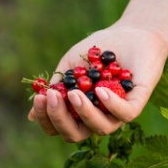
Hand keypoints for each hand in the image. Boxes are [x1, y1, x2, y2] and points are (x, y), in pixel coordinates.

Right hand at [28, 22, 167, 141]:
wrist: (128, 33)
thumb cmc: (95, 52)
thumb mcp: (69, 67)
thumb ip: (55, 89)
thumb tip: (31, 116)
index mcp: (78, 113)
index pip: (59, 128)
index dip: (46, 119)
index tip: (40, 98)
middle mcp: (97, 118)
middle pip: (75, 135)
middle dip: (60, 119)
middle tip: (53, 97)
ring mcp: (117, 113)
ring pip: (100, 128)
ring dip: (84, 112)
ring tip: (75, 92)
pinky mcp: (137, 104)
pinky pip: (125, 115)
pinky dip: (111, 105)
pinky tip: (99, 90)